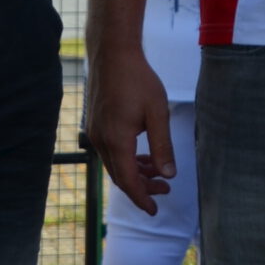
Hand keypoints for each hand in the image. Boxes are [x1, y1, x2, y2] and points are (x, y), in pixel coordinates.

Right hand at [90, 46, 175, 213]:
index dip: (141, 198)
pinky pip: (111, 151)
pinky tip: (142, 155)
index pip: (128, 182)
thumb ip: (163, 146)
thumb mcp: (157, 113)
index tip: (154, 211)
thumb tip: (169, 175)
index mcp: (116, 141)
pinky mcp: (96, 124)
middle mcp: (101, 141)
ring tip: (157, 173)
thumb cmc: (137, 80)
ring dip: (135, 173)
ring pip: (115, 164)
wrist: (112, 54)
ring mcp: (95, 133)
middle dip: (142, 187)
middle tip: (164, 190)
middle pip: (120, 176)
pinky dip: (127, 159)